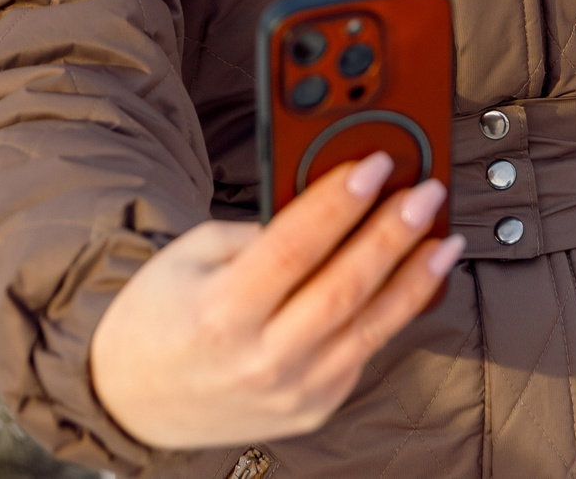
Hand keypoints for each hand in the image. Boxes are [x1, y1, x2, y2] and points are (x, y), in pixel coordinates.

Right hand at [87, 153, 460, 450]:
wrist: (132, 397)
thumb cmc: (160, 315)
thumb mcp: (190, 256)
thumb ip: (258, 235)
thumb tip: (329, 209)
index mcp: (222, 312)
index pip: (295, 247)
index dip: (339, 202)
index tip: (375, 165)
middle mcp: (261, 359)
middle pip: (344, 287)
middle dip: (392, 233)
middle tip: (425, 193)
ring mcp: (292, 393)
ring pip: (371, 327)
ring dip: (415, 278)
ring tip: (444, 239)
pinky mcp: (313, 410)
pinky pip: (363, 353)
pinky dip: (393, 314)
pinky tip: (414, 282)